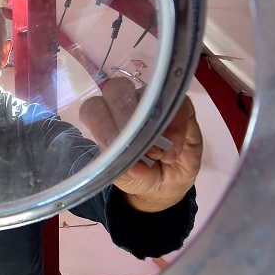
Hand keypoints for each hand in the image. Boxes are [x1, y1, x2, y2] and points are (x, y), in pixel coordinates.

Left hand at [79, 77, 202, 211]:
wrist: (168, 185)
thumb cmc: (140, 175)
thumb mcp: (127, 178)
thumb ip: (125, 170)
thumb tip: (135, 167)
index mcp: (106, 119)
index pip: (93, 108)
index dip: (101, 123)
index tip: (112, 144)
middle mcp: (128, 104)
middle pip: (116, 89)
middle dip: (125, 116)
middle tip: (137, 145)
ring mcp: (154, 101)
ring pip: (148, 94)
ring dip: (153, 125)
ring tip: (159, 155)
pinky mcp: (181, 106)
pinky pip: (178, 106)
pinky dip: (176, 130)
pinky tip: (173, 152)